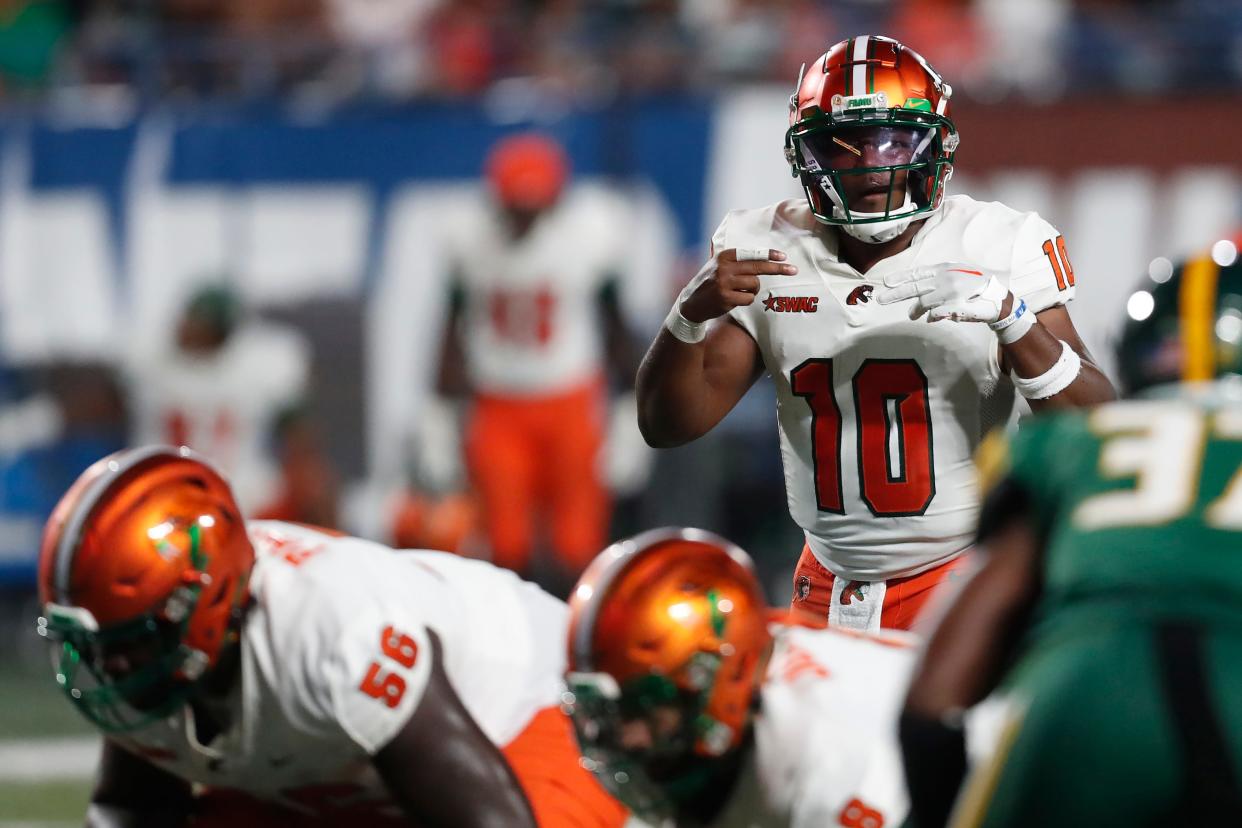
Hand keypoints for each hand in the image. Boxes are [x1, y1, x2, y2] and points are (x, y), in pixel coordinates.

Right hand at [679, 248, 798, 322]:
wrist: (691, 303)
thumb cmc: (710, 283)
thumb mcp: (719, 266)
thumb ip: (738, 262)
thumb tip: (765, 260)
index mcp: (724, 256)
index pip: (752, 253)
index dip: (769, 255)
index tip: (783, 257)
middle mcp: (724, 267)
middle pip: (758, 268)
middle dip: (778, 269)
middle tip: (793, 270)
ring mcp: (724, 283)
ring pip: (754, 285)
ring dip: (752, 290)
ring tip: (739, 292)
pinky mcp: (726, 297)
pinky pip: (748, 299)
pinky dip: (746, 300)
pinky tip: (733, 300)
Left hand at [876, 262, 1012, 322]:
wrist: (997, 300)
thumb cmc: (974, 288)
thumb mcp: (955, 277)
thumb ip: (936, 283)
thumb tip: (918, 294)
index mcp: (944, 270)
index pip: (918, 273)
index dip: (901, 277)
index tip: (886, 282)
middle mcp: (946, 279)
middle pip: (915, 287)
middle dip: (895, 294)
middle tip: (880, 299)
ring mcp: (951, 293)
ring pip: (923, 302)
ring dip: (915, 310)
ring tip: (913, 315)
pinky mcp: (956, 306)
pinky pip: (935, 313)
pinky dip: (932, 317)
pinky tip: (932, 317)